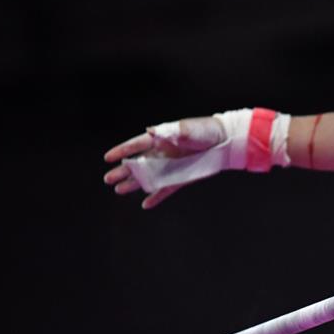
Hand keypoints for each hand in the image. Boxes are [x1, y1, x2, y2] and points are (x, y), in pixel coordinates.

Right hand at [103, 116, 225, 208]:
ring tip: (119, 190)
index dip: (122, 151)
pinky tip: (146, 204)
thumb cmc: (206, 131)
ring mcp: (171, 166)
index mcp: (162, 138)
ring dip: (134, 184)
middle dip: (123, 171)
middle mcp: (163, 153)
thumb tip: (151, 131)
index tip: (108, 158)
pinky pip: (166, 189)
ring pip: (148, 177)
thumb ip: (169, 132)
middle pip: (138, 164)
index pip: (137, 145)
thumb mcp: (188, 129)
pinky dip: (157, 196)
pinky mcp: (182, 177)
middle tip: (108, 179)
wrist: (225, 142)